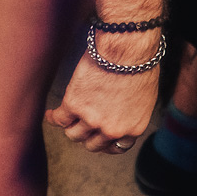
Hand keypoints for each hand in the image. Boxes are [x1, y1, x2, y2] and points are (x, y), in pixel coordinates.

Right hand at [47, 38, 161, 152]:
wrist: (126, 48)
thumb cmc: (139, 62)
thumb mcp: (144, 96)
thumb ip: (131, 112)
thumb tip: (122, 114)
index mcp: (132, 128)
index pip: (116, 148)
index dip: (105, 141)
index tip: (98, 135)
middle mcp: (112, 130)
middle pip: (92, 144)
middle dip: (87, 135)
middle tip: (82, 124)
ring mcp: (91, 120)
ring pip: (73, 134)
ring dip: (70, 126)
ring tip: (67, 117)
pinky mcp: (74, 105)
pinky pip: (59, 119)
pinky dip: (53, 118)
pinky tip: (51, 114)